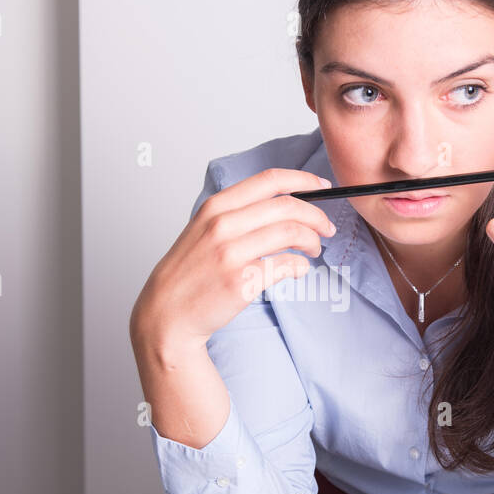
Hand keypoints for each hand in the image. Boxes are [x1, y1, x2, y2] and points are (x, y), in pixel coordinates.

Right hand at [131, 167, 336, 350]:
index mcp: (216, 206)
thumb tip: (285, 203)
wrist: (167, 313)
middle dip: (316, 216)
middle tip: (326, 228)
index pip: (269, 180)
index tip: (322, 186)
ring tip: (314, 249)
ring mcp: (231, 253)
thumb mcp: (203, 229)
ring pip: (291, 233)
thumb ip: (238, 213)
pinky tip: (298, 269)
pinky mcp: (241, 281)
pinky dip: (300, 266)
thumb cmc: (189, 272)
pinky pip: (286, 265)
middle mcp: (223, 225)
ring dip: (312, 241)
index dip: (303, 180)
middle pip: (287, 206)